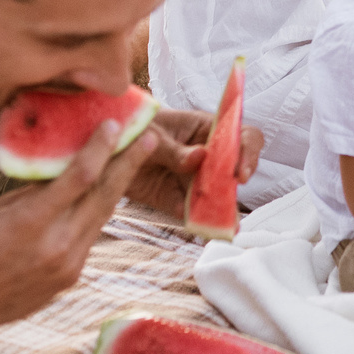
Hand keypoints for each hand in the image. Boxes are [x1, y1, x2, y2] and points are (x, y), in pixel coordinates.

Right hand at [0, 121, 156, 325]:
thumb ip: (37, 191)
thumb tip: (66, 167)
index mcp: (33, 223)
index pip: (79, 177)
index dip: (101, 148)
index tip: (115, 125)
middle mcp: (58, 247)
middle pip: (104, 197)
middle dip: (129, 165)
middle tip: (150, 139)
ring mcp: (68, 267)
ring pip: (101, 218)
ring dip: (115, 189)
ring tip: (130, 163)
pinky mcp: (70, 279)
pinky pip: (89, 239)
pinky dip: (93, 216)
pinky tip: (98, 199)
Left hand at [130, 107, 267, 215]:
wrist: (105, 145)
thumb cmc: (135, 125)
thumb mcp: (151, 131)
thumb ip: (173, 147)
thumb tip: (200, 157)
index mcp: (206, 129)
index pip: (242, 137)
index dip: (248, 153)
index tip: (240, 173)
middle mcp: (206, 156)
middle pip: (232, 173)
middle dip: (233, 191)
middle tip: (228, 206)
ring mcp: (191, 179)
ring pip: (214, 198)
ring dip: (218, 211)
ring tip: (222, 228)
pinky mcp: (174, 199)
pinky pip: (188, 212)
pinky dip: (192, 218)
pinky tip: (192, 222)